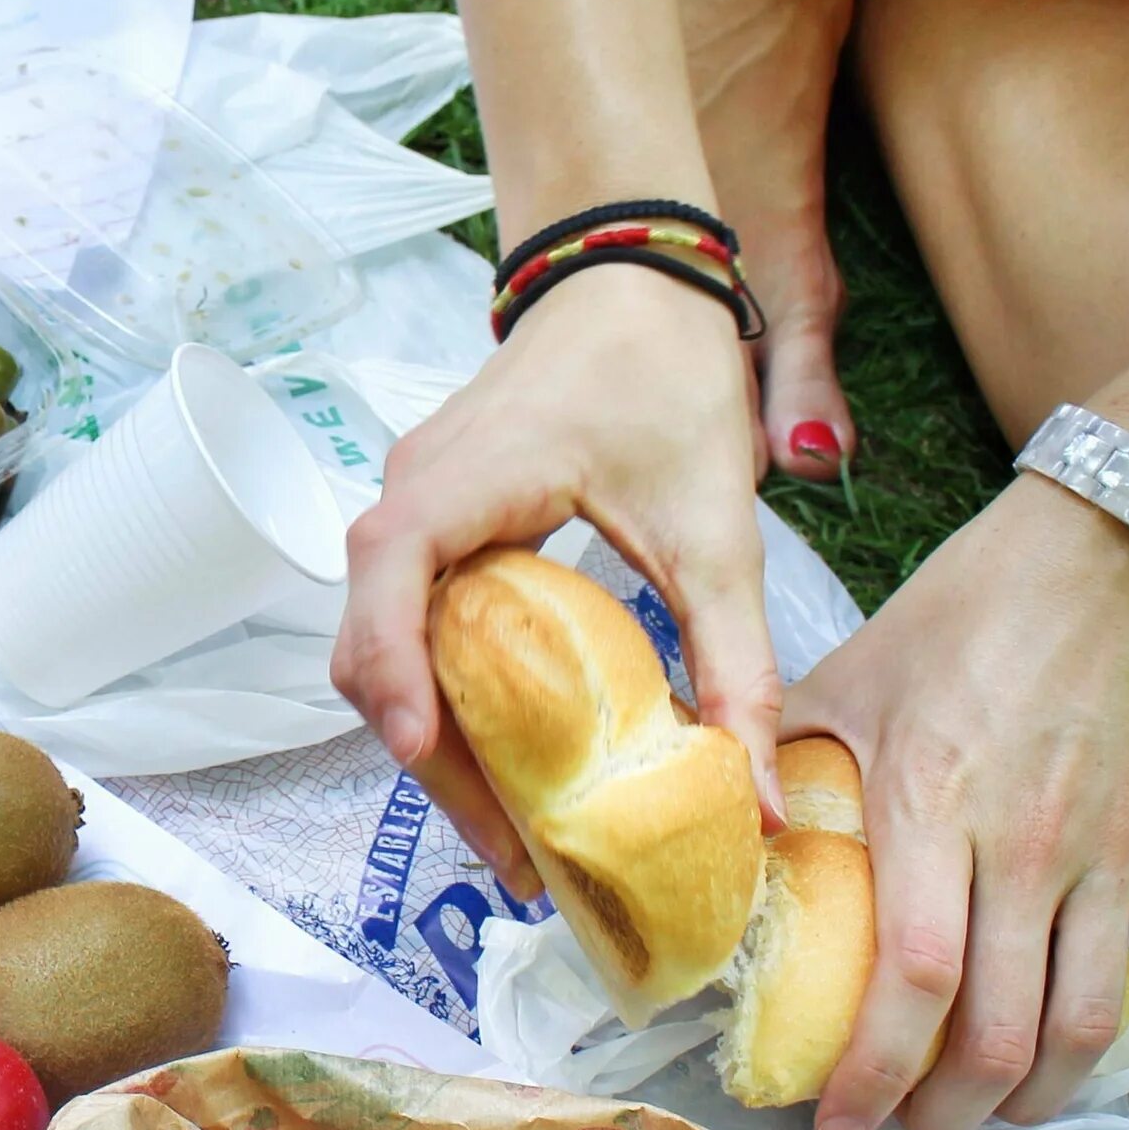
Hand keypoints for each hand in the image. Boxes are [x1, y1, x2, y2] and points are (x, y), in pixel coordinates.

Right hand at [331, 264, 787, 892]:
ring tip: (511, 825)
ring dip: (435, 737)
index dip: (393, 671)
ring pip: (384, 645)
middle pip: (374, 645)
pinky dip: (446, 695)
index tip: (428, 754)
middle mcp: (411, 496)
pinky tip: (508, 752)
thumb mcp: (717, 529)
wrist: (632, 276)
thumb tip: (754, 798)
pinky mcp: (433, 522)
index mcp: (462, 481)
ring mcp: (413, 508)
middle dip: (433, 758)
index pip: (387, 578)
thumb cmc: (666, 376)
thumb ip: (737, 661)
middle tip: (510, 853)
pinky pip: (410, 624)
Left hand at [788, 475, 1128, 1129]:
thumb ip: (771, 758)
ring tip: (991, 1112)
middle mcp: (1030, 848)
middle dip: (949, 1110)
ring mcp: (1116, 852)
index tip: (836, 1123)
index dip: (872, 1072)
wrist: (1107, 549)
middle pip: (1000, 1031)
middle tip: (910, 1128)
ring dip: (1039, 1096)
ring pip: (1092, 1023)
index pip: (910, 981)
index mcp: (931, 810)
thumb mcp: (844, 679)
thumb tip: (704, 827)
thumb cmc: (962, 614)